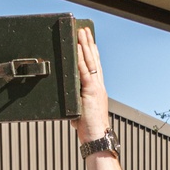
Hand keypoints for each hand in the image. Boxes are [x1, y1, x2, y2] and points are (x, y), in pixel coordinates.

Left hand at [73, 26, 110, 142]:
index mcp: (97, 91)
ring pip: (90, 62)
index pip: (95, 69)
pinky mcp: (91, 92)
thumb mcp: (81, 113)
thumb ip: (77, 104)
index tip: (89, 43)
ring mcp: (96, 88)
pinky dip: (80, 58)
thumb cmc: (89, 130)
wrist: (96, 139)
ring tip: (81, 32)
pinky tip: (77, 48)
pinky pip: (84, 71)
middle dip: (89, 44)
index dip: (92, 54)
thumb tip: (70, 103)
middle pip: (94, 61)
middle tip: (85, 30)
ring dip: (85, 45)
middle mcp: (99, 87)